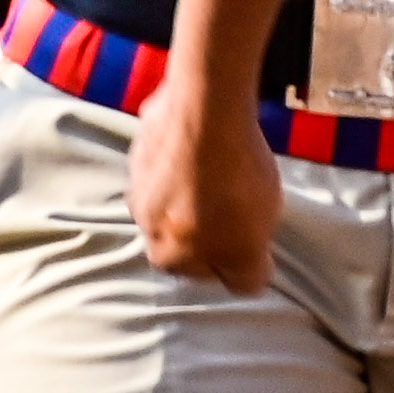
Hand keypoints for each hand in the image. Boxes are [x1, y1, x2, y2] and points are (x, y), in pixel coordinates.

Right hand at [128, 59, 278, 293]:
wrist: (207, 109)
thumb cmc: (231, 184)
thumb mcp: (248, 246)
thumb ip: (247, 275)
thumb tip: (249, 282)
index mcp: (162, 253)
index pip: (203, 272)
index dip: (235, 256)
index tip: (253, 236)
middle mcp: (140, 218)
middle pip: (187, 230)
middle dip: (215, 222)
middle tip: (246, 201)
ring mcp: (140, 174)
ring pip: (179, 192)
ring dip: (204, 185)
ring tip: (236, 168)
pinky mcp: (149, 137)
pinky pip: (178, 153)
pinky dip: (195, 151)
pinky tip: (220, 138)